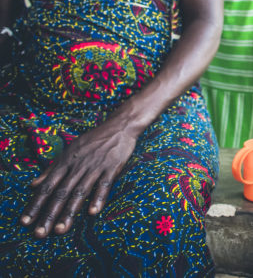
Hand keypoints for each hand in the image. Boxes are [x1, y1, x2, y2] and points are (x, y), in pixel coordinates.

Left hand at [20, 118, 137, 237]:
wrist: (119, 127)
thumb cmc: (93, 140)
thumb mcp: (69, 151)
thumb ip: (52, 169)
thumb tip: (33, 184)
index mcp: (66, 162)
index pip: (48, 186)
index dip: (36, 204)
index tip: (25, 222)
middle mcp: (78, 166)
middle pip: (61, 193)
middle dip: (49, 214)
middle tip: (40, 233)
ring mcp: (95, 167)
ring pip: (80, 192)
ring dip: (70, 211)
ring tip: (61, 229)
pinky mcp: (112, 168)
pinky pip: (104, 185)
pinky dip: (98, 198)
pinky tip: (92, 212)